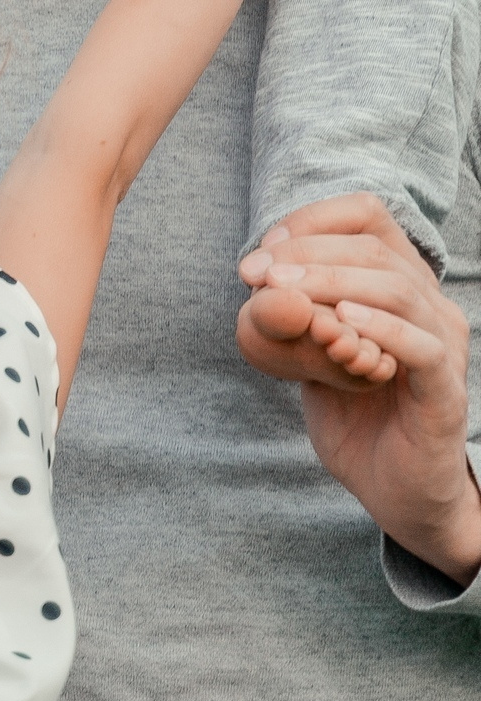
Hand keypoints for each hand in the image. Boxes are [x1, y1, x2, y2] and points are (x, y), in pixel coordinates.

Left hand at [237, 194, 480, 587]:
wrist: (388, 485)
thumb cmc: (349, 410)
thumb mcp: (304, 351)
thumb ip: (284, 314)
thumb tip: (255, 274)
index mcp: (398, 282)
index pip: (368, 215)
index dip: (312, 222)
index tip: (264, 251)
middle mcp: (428, 304)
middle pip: (374, 248)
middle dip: (306, 254)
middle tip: (254, 274)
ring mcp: (443, 344)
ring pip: (396, 289)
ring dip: (331, 284)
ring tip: (284, 292)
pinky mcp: (444, 389)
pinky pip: (421, 347)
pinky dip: (380, 328)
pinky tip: (340, 325)